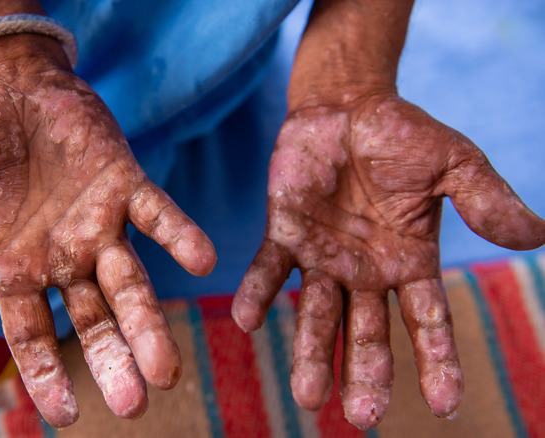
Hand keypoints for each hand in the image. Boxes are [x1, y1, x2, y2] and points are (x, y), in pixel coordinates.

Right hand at [0, 35, 215, 426]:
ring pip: (130, 282)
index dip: (46, 375)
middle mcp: (64, 258)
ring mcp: (99, 224)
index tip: (65, 417)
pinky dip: (179, 236)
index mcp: (17, 270)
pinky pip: (158, 215)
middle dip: (112, 359)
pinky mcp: (126, 184)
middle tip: (135, 403)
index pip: (33, 336)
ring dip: (148, 322)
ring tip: (167, 370)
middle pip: (93, 321)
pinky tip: (203, 261)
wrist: (8, 85)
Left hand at [232, 93, 544, 428]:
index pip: (427, 320)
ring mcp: (322, 257)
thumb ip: (486, 199)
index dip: (437, 361)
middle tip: (362, 416)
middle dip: (365, 372)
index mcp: (410, 262)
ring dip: (310, 353)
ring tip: (306, 396)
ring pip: (316, 313)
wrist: (348, 107)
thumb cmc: (404, 137)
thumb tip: (536, 236)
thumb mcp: (455, 163)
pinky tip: (247, 320)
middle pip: (366, 331)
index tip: (443, 405)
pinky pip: (269, 269)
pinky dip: (258, 293)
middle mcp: (365, 271)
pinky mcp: (285, 234)